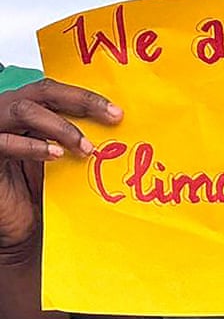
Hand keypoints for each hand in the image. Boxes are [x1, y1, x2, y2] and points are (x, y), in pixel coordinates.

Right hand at [0, 78, 122, 259]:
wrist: (18, 226)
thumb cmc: (37, 193)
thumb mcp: (62, 161)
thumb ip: (76, 141)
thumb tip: (116, 129)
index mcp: (26, 112)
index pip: (55, 91)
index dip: (86, 97)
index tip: (117, 112)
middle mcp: (7, 115)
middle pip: (42, 92)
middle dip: (81, 102)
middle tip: (113, 118)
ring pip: (23, 111)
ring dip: (61, 127)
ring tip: (86, 148)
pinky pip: (4, 142)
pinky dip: (32, 146)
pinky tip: (56, 156)